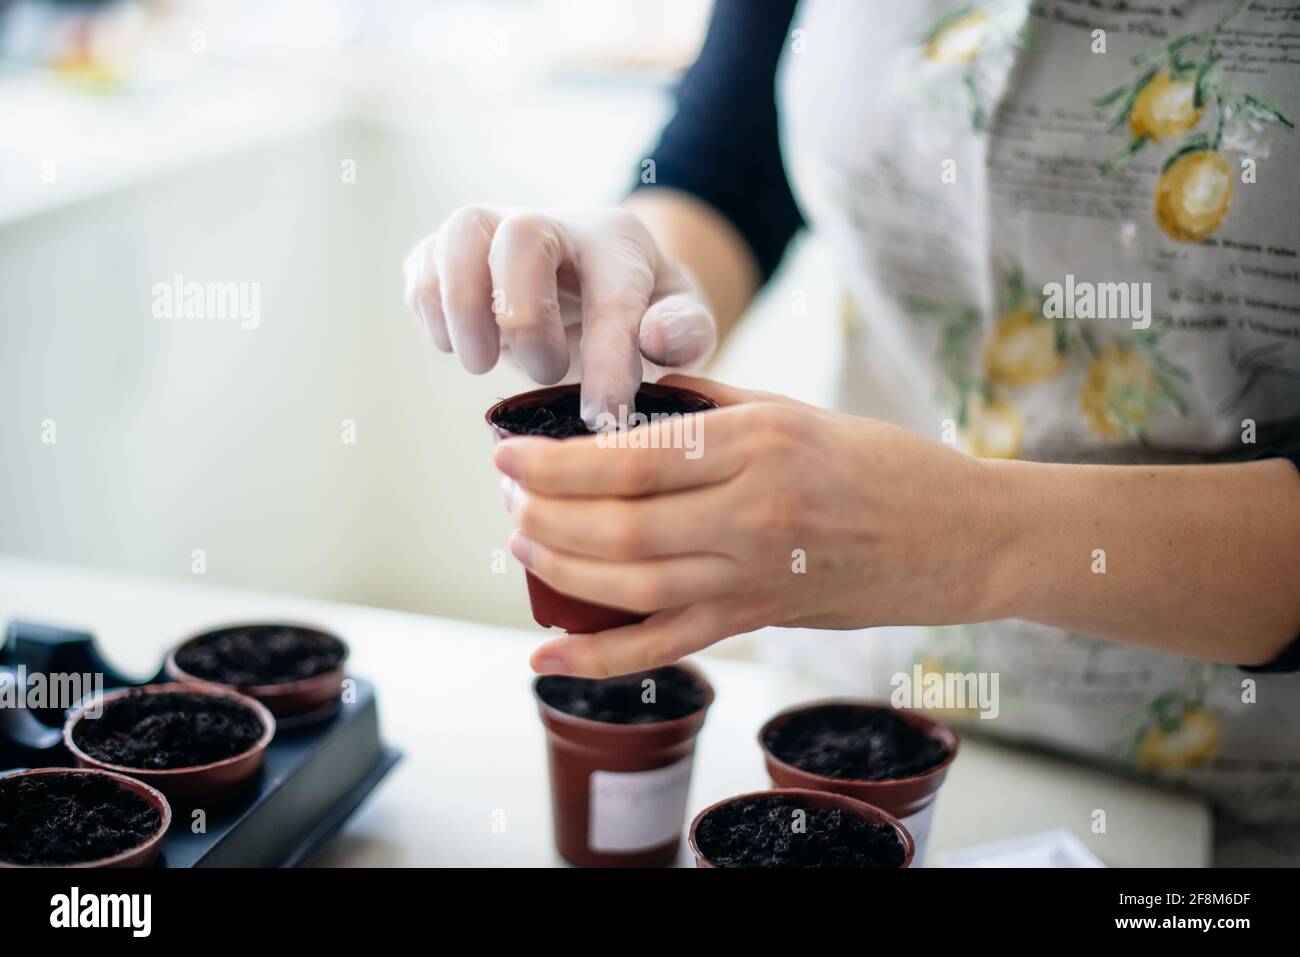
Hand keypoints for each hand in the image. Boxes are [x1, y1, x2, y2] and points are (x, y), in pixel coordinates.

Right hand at [402, 206, 716, 425]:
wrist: (600, 286)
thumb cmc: (645, 313)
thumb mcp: (686, 323)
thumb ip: (687, 331)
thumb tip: (656, 339)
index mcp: (618, 244)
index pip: (611, 295)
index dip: (607, 361)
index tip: (604, 418)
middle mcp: (553, 224)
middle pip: (520, 234)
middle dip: (524, 314)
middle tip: (545, 373)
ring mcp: (496, 233)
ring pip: (461, 233)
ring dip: (462, 306)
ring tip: (481, 363)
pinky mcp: (451, 255)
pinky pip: (422, 263)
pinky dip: (429, 308)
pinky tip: (457, 346)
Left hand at [494, 375, 1008, 676]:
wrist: (962, 537)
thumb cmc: (884, 464)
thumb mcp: (797, 410)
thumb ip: (709, 403)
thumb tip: (631, 396)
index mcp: (759, 444)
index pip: (631, 459)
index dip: (557, 463)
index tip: (510, 453)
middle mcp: (752, 511)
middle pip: (619, 526)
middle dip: (545, 512)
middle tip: (506, 495)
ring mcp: (756, 575)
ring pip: (633, 585)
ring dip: (561, 568)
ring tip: (521, 542)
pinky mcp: (760, 619)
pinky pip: (669, 646)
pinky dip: (602, 660)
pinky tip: (547, 657)